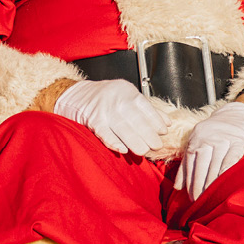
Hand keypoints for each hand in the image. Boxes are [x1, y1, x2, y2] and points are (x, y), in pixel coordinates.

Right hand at [53, 79, 169, 154]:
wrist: (76, 95)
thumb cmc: (105, 96)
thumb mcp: (127, 95)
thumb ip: (147, 108)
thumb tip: (167, 122)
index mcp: (127, 92)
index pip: (146, 107)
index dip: (156, 121)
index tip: (163, 132)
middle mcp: (117, 100)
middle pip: (136, 120)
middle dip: (149, 135)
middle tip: (157, 145)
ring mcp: (104, 110)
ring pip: (123, 128)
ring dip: (135, 142)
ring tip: (144, 151)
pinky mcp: (93, 121)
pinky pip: (105, 134)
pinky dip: (115, 142)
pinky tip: (124, 150)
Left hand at [174, 101, 243, 199]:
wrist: (242, 114)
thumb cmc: (218, 133)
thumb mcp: (200, 141)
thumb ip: (187, 163)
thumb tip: (178, 187)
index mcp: (197, 137)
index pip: (190, 162)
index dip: (190, 181)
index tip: (190, 197)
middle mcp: (209, 137)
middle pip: (201, 165)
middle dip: (199, 185)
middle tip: (199, 201)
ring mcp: (224, 138)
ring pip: (215, 164)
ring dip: (211, 182)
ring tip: (210, 197)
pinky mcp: (239, 141)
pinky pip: (231, 158)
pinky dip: (226, 171)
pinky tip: (223, 182)